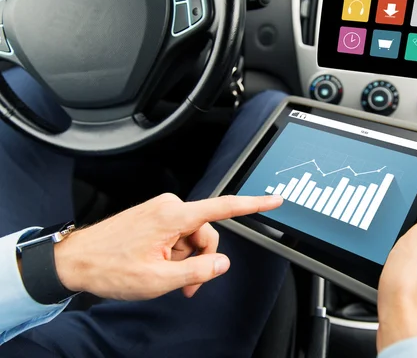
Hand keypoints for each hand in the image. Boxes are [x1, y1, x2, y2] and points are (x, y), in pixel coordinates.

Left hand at [53, 193, 282, 299]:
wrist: (75, 261)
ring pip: (192, 237)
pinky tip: (160, 266)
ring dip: (186, 260)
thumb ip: (197, 271)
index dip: (253, 204)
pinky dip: (175, 254)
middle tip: (187, 285)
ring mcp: (160, 211)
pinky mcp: (154, 217)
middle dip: (201, 260)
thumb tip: (222, 264)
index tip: (273, 199)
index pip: (223, 207)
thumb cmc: (110, 267)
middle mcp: (169, 207)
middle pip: (207, 233)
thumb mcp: (159, 279)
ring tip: (167, 279)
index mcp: (173, 215)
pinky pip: (178, 235)